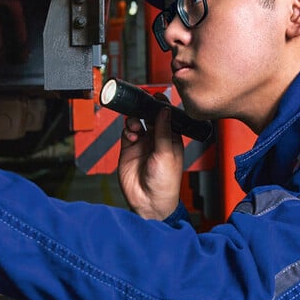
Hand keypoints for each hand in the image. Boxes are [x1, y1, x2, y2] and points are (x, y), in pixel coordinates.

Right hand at [117, 94, 184, 219]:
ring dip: (136, 120)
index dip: (161, 106)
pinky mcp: (129, 150)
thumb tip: (165, 110)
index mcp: (172, 140)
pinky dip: (127, 130)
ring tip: (137, 126)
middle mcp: (157, 140)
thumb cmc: (166, 183)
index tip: (156, 97)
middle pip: (150, 117)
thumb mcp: (167, 154)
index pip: (167, 117)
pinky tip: (132, 135)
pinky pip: (127, 133)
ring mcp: (142, 144)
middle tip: (142, 106)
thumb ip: (164, 131)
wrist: (149, 202)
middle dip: (145, 110)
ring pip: (137, 122)